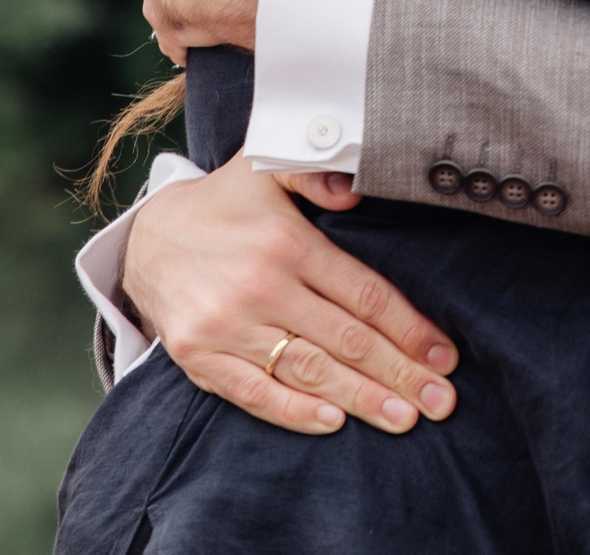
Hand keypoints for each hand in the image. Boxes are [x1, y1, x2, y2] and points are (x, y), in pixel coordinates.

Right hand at [123, 158, 459, 435]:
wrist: (145, 237)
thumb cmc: (224, 205)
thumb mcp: (265, 166)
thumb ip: (314, 171)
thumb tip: (356, 192)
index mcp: (286, 242)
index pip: (363, 294)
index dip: (409, 328)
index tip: (444, 357)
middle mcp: (259, 285)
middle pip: (345, 340)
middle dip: (400, 374)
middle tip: (441, 402)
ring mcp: (226, 325)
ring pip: (308, 370)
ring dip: (361, 400)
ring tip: (405, 418)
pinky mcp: (199, 356)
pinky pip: (254, 392)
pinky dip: (295, 411)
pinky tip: (334, 424)